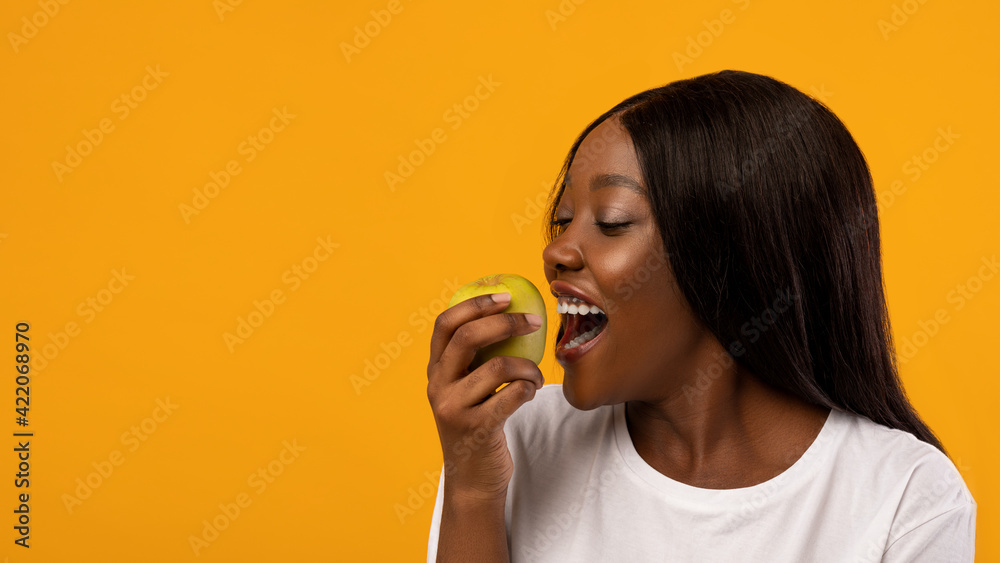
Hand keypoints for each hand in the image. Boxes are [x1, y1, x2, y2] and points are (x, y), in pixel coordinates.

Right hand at [426, 292, 544, 501]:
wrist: (473, 479)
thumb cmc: (478, 424)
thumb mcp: (466, 389)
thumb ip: (476, 358)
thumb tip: (511, 311)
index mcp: (435, 370)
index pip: (445, 324)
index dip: (475, 304)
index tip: (505, 296)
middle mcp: (438, 387)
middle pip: (467, 338)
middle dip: (505, 323)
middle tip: (534, 320)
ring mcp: (454, 409)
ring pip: (497, 367)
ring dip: (528, 366)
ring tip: (536, 375)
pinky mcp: (476, 429)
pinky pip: (512, 395)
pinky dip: (529, 388)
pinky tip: (531, 393)